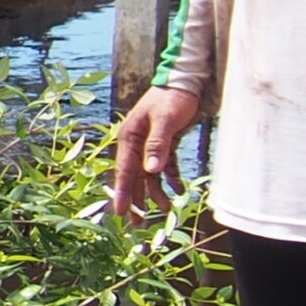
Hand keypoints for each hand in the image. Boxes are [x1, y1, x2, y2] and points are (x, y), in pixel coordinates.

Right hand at [107, 85, 204, 217]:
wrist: (185, 82)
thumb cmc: (172, 98)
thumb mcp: (165, 120)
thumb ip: (157, 145)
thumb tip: (150, 171)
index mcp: (130, 137)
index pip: (125, 170)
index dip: (123, 192)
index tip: (121, 213)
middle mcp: (136, 143)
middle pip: (134, 177)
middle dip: (137, 200)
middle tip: (138, 224)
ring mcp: (149, 144)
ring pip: (150, 175)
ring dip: (156, 193)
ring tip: (165, 211)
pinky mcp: (164, 144)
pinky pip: (165, 167)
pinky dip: (171, 180)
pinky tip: (178, 192)